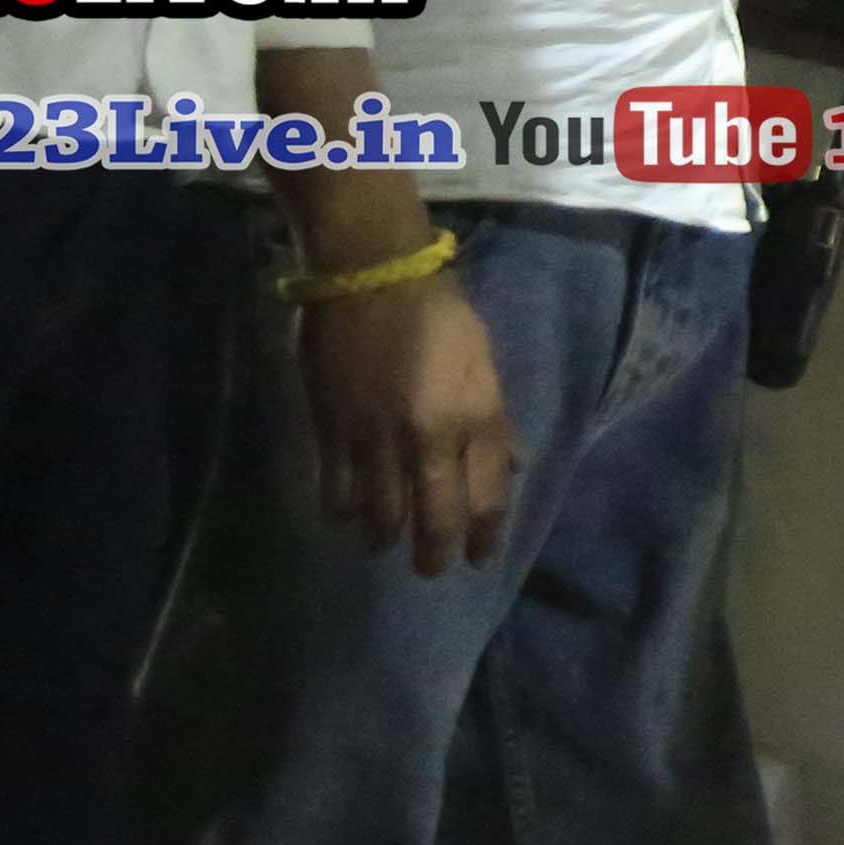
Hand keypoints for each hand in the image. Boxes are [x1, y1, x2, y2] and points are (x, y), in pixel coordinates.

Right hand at [297, 270, 514, 574]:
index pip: (488, 499)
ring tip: (382, 544)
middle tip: (429, 569)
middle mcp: (429, 439)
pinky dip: (340, 512)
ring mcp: (376, 439)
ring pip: (380, 516)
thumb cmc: (437, 312)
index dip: (483, 538)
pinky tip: (344, 516)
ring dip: (383, 539)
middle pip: (434, 520)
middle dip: (433, 556)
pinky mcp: (330, 430)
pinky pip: (334, 492)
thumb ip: (496, 421)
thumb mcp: (485, 362)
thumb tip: (513, 467)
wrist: (371, 274)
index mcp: (476, 418)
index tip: (477, 558)